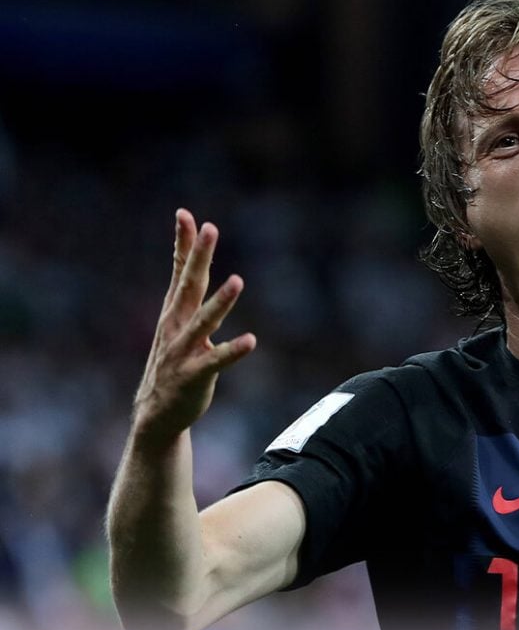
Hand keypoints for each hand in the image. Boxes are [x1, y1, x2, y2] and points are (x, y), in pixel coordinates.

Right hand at [132, 209, 255, 440]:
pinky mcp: (194, 375)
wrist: (156, 415)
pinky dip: (233, 350)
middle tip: (210, 228)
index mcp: (175, 312)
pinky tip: (251, 341)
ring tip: (238, 280)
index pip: (179, 271)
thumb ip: (188, 295)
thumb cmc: (174, 364)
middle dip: (199, 256)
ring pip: (204, 321)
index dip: (182, 243)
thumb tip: (192, 264)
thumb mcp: (179, 325)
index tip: (186, 214)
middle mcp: (176, 326)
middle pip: (189, 284)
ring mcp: (183, 351)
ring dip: (221, 301)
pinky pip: (217, 361)